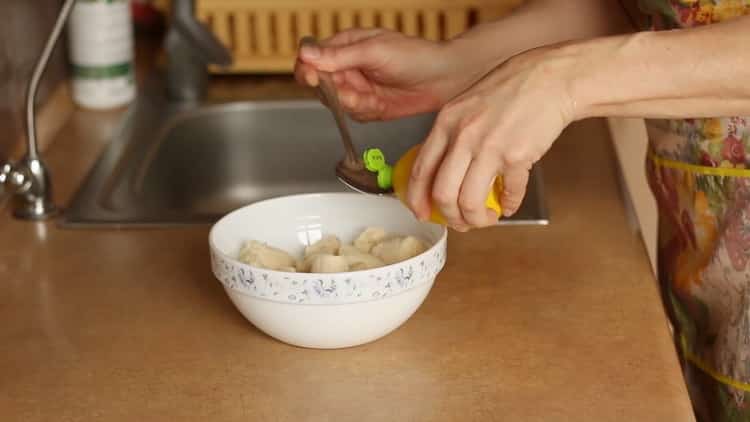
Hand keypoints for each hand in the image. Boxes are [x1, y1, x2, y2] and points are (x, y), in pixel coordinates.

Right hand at [295, 28, 488, 120]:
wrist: (443, 79)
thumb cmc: (414, 55)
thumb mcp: (374, 51)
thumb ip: (339, 56)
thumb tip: (306, 53)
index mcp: (344, 46)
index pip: (310, 58)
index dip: (307, 70)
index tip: (313, 79)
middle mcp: (346, 67)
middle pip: (321, 86)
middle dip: (337, 93)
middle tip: (354, 92)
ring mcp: (356, 88)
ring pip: (336, 104)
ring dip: (353, 104)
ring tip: (373, 98)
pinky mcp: (367, 106)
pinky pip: (353, 115)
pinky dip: (365, 113)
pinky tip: (380, 105)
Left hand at [406, 46, 577, 229]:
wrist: (551, 78)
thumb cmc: (512, 88)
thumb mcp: (467, 105)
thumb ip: (452, 134)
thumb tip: (441, 169)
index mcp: (446, 123)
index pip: (420, 170)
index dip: (417, 199)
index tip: (421, 213)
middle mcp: (463, 137)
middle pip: (443, 194)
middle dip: (450, 216)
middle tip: (460, 221)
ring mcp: (490, 148)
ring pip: (470, 202)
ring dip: (477, 219)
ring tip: (486, 217)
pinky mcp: (517, 157)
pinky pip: (508, 194)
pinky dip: (509, 206)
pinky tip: (510, 204)